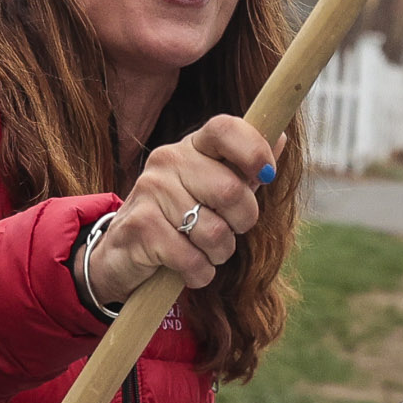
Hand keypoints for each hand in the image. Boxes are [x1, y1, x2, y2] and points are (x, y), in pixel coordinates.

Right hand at [89, 115, 273, 309]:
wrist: (122, 255)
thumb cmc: (180, 219)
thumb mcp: (213, 190)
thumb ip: (243, 168)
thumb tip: (280, 137)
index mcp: (191, 146)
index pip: (225, 129)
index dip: (254, 150)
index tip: (267, 175)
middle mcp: (167, 160)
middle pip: (230, 190)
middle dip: (242, 222)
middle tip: (228, 231)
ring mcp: (150, 191)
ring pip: (214, 232)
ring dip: (219, 253)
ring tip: (203, 251)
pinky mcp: (140, 227)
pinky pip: (192, 259)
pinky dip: (199, 273)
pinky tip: (187, 268)